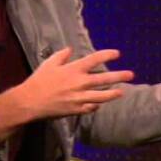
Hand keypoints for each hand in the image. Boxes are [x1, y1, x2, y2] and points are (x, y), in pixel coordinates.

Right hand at [0, 48, 134, 141]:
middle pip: (104, 78)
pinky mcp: (76, 110)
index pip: (95, 59)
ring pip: (102, 96)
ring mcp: (80, 98)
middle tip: (131, 74)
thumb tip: (69, 50)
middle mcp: (80, 83)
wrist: (30, 102)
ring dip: (113, 93)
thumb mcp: (49, 64)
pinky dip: (96, 105)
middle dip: (119, 76)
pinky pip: (91, 107)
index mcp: (73, 70)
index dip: (107, 55)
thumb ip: (61, 55)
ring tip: (122, 92)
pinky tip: (100, 103)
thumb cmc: (38, 81)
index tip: (117, 54)